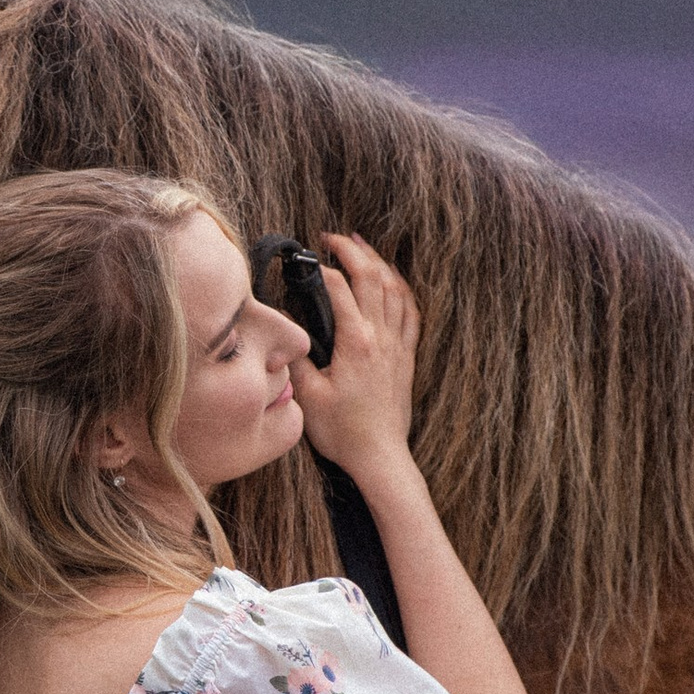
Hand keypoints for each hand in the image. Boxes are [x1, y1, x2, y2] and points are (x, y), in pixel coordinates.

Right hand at [293, 232, 418, 478]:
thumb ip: (295, 357)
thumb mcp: (307, 396)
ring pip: (395, 289)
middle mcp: (381, 337)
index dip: (322, 269)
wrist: (379, 456)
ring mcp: (398, 346)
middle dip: (353, 250)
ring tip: (362, 247)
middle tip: (333, 237)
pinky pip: (410, 312)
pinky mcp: (406, 357)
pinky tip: (393, 282)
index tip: (307, 260)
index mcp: (356, 342)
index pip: (340, 289)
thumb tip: (283, 330)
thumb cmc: (343, 431)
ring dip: (378, 263)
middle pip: (373, 278)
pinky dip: (401, 290)